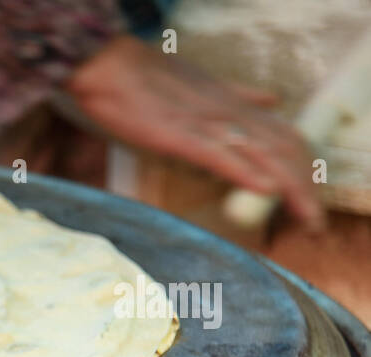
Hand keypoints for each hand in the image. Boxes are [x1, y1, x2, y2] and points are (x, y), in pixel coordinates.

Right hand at [66, 35, 325, 230]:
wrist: (110, 67)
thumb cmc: (143, 78)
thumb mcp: (201, 82)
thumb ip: (238, 93)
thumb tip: (272, 99)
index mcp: (235, 103)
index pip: (285, 134)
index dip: (301, 165)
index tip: (305, 194)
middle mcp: (231, 113)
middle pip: (284, 150)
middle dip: (305, 188)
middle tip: (313, 222)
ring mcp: (208, 124)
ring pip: (264, 156)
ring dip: (289, 190)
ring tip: (306, 219)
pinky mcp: (183, 135)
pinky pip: (221, 156)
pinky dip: (247, 174)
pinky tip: (267, 190)